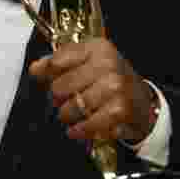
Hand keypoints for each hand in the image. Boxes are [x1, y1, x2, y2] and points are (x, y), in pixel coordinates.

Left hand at [29, 38, 156, 143]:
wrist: (144, 103)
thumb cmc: (111, 81)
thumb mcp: (88, 63)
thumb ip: (59, 63)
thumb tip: (35, 68)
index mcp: (97, 48)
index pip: (57, 61)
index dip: (48, 74)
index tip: (49, 79)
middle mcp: (108, 64)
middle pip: (60, 87)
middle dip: (58, 99)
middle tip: (66, 100)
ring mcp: (115, 87)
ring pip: (71, 108)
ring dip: (68, 116)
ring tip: (74, 114)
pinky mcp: (119, 110)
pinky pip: (87, 125)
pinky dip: (79, 130)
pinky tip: (79, 129)